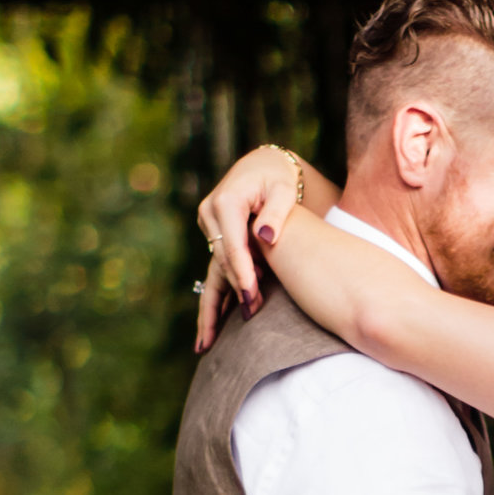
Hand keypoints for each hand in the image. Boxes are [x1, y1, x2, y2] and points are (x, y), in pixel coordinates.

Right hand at [194, 144, 332, 351]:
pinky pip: (217, 264)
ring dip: (225, 294)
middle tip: (252, 314)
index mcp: (226, 202)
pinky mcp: (213, 233)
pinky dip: (219, 289)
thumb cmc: (279, 179)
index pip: (233, 245)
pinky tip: (214, 322)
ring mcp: (208, 224)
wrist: (263, 168)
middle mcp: (210, 213)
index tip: (250, 296)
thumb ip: (277, 213)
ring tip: (229, 326)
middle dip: (237, 287)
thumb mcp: (284, 190)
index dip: (242, 273)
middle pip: (223, 259)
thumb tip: (266, 237)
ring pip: (217, 265)